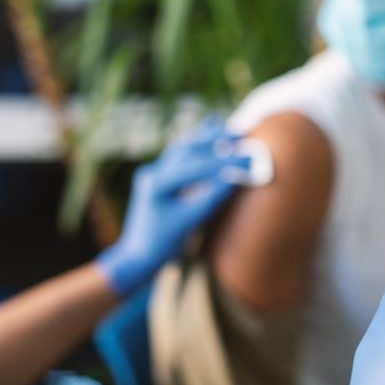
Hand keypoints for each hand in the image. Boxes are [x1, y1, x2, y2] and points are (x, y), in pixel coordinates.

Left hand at [96, 118, 249, 296]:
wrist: (138, 257)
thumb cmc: (161, 245)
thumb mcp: (187, 224)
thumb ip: (209, 200)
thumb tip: (233, 180)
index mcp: (156, 183)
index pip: (195, 167)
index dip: (223, 163)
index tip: (247, 161)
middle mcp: (153, 172)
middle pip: (189, 150)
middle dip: (216, 143)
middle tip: (242, 137)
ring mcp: (156, 172)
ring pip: (185, 148)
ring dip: (208, 140)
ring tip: (231, 133)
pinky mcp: (161, 176)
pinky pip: (183, 156)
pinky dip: (199, 145)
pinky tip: (212, 127)